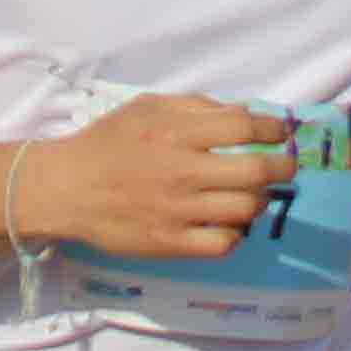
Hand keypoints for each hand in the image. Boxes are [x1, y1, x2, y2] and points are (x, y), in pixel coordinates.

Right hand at [17, 93, 294, 260]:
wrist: (67, 189)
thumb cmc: (108, 143)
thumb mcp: (146, 107)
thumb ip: (194, 106)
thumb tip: (243, 112)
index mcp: (174, 133)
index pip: (242, 126)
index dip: (271, 127)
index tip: (280, 131)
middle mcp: (181, 171)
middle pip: (255, 172)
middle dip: (281, 167)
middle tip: (284, 166)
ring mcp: (178, 211)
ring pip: (246, 209)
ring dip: (259, 199)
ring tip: (252, 193)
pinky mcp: (172, 243)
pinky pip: (224, 243)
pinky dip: (235, 232)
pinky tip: (227, 221)